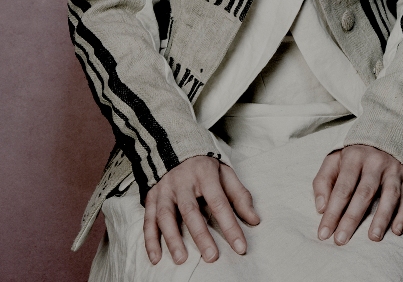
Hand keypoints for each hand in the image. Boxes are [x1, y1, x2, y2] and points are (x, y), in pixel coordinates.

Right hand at [143, 155, 259, 264]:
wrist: (174, 143)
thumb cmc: (204, 165)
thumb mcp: (225, 172)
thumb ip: (239, 195)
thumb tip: (254, 220)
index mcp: (204, 173)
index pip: (219, 202)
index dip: (230, 226)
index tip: (240, 247)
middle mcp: (182, 181)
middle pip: (191, 210)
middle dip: (201, 235)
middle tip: (211, 257)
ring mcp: (165, 189)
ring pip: (166, 215)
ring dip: (172, 239)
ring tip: (181, 259)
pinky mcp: (151, 195)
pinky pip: (148, 219)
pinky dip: (150, 240)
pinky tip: (156, 258)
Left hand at [312, 144, 402, 244]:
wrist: (387, 134)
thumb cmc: (355, 156)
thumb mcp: (335, 160)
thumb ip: (323, 181)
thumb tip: (321, 208)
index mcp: (353, 157)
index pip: (342, 188)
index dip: (332, 212)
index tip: (323, 234)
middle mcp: (375, 162)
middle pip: (363, 193)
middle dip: (351, 218)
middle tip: (341, 240)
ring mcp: (393, 170)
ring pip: (389, 195)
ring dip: (381, 218)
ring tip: (373, 238)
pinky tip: (396, 230)